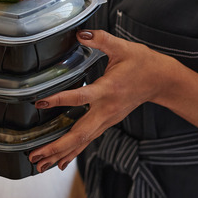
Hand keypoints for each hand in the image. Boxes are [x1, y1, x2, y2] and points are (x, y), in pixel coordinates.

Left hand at [27, 29, 175, 172]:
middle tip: (35, 155)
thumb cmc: (142, 63)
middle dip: (56, 146)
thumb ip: (100, 39)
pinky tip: (59, 163)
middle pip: (79, 133)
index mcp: (108, 90)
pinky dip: (72, 152)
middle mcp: (107, 110)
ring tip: (39, 164)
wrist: (162, 80)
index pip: (80, 97)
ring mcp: (107, 120)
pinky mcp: (107, 122)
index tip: (39, 101)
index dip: (59, 99)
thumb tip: (79, 33)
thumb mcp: (122, 47)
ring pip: (82, 141)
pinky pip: (87, 140)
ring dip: (60, 153)